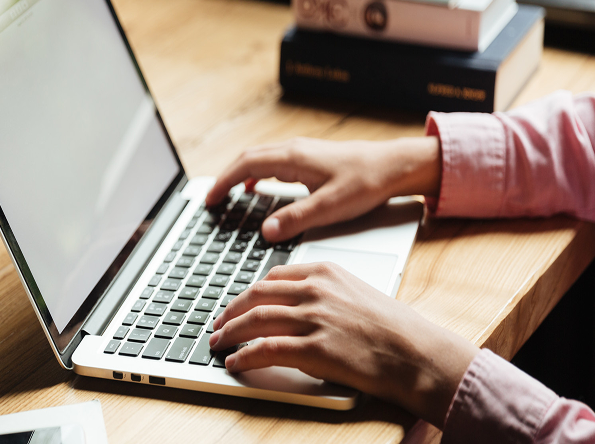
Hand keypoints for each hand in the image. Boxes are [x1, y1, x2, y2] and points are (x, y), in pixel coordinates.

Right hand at [205, 136, 440, 242]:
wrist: (394, 166)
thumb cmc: (366, 182)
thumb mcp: (330, 207)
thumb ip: (296, 219)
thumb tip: (267, 232)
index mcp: (293, 159)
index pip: (246, 166)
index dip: (224, 182)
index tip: (210, 199)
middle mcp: (294, 150)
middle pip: (248, 158)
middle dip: (226, 178)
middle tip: (212, 199)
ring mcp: (302, 152)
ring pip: (260, 158)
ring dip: (241, 174)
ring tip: (229, 193)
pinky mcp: (311, 158)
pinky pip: (274, 162)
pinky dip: (258, 173)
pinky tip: (259, 187)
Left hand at [210, 262, 478, 427]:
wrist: (418, 353)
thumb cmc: (394, 328)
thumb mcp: (357, 293)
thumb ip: (325, 293)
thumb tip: (295, 306)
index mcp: (326, 273)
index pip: (273, 277)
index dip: (248, 293)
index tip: (238, 304)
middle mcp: (316, 290)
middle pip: (257, 295)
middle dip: (231, 310)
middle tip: (218, 324)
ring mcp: (314, 318)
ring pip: (255, 320)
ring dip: (230, 333)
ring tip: (218, 343)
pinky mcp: (315, 349)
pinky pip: (265, 349)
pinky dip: (244, 355)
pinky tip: (235, 362)